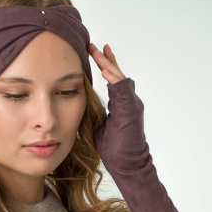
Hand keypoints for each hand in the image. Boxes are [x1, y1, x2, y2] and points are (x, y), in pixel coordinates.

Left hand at [88, 44, 146, 173]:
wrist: (128, 165)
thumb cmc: (114, 149)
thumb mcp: (99, 126)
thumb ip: (94, 112)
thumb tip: (79, 103)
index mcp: (121, 104)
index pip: (112, 79)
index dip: (102, 66)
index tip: (91, 53)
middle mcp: (129, 101)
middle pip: (117, 74)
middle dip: (104, 59)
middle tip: (92, 46)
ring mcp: (132, 105)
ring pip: (121, 79)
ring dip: (108, 65)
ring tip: (97, 52)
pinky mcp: (132, 111)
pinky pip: (123, 91)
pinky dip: (114, 80)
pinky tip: (104, 71)